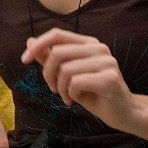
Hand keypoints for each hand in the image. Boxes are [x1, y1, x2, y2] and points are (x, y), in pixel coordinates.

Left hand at [21, 28, 139, 130]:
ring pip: (65, 69)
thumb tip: (30, 41)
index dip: (38, 45)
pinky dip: (70, 93)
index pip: (56, 34)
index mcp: (88, 43)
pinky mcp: (110, 78)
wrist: (122, 113)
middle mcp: (99, 48)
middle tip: (52, 88)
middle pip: (57, 52)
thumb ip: (50, 58)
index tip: (24, 60)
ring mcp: (107, 62)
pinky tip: (76, 99)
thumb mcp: (66, 75)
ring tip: (66, 96)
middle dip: (48, 73)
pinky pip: (75, 82)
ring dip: (59, 87)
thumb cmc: (92, 92)